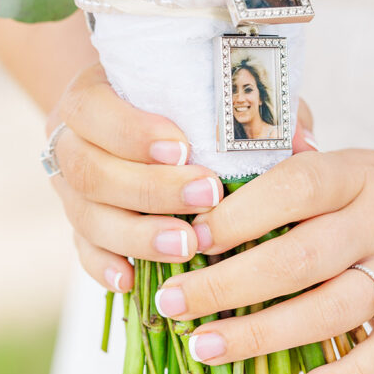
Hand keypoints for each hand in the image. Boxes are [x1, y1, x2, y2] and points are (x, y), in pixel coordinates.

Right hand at [45, 64, 317, 293]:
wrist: (140, 124)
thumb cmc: (189, 108)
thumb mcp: (221, 96)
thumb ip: (254, 112)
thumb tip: (303, 143)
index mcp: (95, 94)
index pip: (94, 108)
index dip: (132, 131)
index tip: (184, 149)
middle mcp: (71, 141)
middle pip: (88, 169)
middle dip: (148, 188)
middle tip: (205, 199)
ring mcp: (70, 189)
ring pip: (85, 216)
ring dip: (136, 233)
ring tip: (185, 246)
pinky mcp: (79, 228)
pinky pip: (82, 251)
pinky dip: (105, 267)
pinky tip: (132, 279)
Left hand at [154, 117, 373, 373]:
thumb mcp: (351, 163)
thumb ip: (294, 175)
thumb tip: (210, 187)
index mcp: (357, 176)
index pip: (296, 187)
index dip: (242, 213)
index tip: (192, 235)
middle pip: (301, 259)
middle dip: (228, 284)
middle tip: (172, 301)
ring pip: (333, 310)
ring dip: (264, 333)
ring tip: (206, 346)